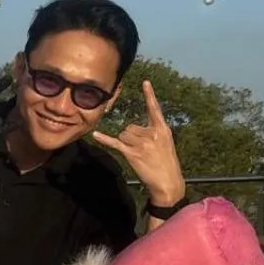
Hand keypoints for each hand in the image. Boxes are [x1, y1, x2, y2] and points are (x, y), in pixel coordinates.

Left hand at [91, 81, 185, 205]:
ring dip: (126, 144)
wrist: (168, 183)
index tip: (145, 82)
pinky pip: (115, 143)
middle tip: (142, 151)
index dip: (149, 95)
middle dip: (131, 137)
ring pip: (124, 135)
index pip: (154, 108)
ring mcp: (142, 143)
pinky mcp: (132, 153)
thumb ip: (152, 134)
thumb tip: (133, 131)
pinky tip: (96, 134)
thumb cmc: (166, 165)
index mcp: (162, 129)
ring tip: (138, 155)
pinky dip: (105, 139)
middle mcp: (152, 133)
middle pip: (130, 127)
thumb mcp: (165, 145)